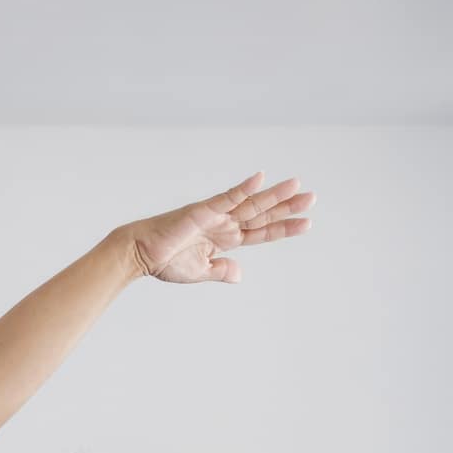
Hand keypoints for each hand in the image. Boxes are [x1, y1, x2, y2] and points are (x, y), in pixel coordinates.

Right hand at [120, 171, 315, 283]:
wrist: (140, 255)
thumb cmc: (165, 261)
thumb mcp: (200, 271)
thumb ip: (221, 271)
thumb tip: (239, 274)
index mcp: (225, 238)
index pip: (261, 232)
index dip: (284, 228)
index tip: (307, 223)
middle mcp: (224, 223)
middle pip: (262, 214)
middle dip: (287, 207)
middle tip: (312, 198)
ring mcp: (215, 214)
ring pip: (250, 204)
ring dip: (274, 196)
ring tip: (297, 187)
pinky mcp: (202, 210)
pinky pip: (226, 197)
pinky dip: (243, 188)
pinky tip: (260, 179)